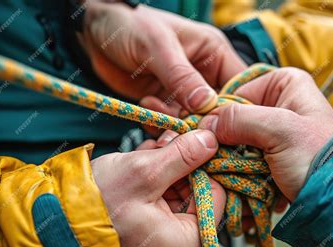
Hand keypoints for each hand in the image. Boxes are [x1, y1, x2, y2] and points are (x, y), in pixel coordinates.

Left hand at [81, 2, 245, 112]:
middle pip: (219, 109)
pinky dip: (162, 124)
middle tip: (189, 134)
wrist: (93, 33)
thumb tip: (207, 104)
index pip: (238, 85)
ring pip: (195, 120)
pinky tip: (148, 111)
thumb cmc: (129, 26)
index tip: (223, 126)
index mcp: (214, 53)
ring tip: (162, 122)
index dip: (235, 108)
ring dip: (180, 126)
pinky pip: (173, 122)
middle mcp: (204, 74)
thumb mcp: (158, 47)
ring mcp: (185, 91)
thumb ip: (182, 76)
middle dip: (204, 123)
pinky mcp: (167, 103)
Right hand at [90, 130, 224, 246]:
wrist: (51, 226)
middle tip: (165, 141)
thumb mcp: (143, 173)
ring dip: (167, 164)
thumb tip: (210, 139)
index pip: (216, 195)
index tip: (192, 142)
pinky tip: (142, 159)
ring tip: (149, 149)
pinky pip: (162, 195)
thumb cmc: (95, 207)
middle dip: (182, 162)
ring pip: (179, 189)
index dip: (205, 165)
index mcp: (187, 244)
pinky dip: (154, 174)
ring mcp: (163, 237)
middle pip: (198, 191)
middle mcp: (179, 246)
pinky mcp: (148, 227)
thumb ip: (182, 156)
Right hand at [199, 68, 332, 200]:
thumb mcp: (279, 131)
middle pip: (235, 122)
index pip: (235, 94)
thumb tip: (204, 124)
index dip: (220, 116)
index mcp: (285, 84)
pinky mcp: (273, 157)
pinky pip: (246, 162)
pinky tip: (247, 188)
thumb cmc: (317, 158)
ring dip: (233, 164)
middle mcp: (280, 104)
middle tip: (223, 165)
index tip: (210, 139)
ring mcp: (276, 133)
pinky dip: (243, 175)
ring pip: (237, 144)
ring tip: (238, 180)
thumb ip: (239, 120)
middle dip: (227, 146)